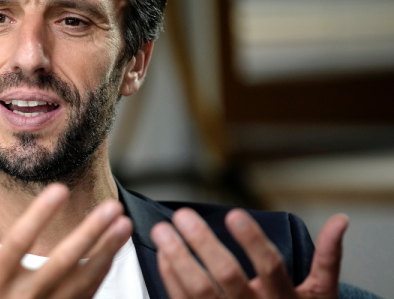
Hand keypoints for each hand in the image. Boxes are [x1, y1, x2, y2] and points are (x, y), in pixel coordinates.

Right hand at [0, 184, 132, 298]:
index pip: (17, 245)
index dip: (39, 216)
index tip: (59, 190)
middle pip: (61, 264)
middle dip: (89, 234)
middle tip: (109, 208)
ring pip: (82, 282)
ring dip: (105, 252)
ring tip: (122, 224)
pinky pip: (85, 297)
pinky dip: (102, 274)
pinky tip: (113, 252)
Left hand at [151, 208, 348, 298]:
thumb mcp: (322, 294)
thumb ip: (328, 257)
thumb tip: (341, 220)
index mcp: (284, 297)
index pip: (269, 266)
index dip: (252, 241)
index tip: (233, 213)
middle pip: (227, 276)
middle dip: (203, 244)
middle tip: (184, 215)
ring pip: (199, 290)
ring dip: (177, 259)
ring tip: (162, 231)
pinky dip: (170, 278)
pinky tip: (162, 254)